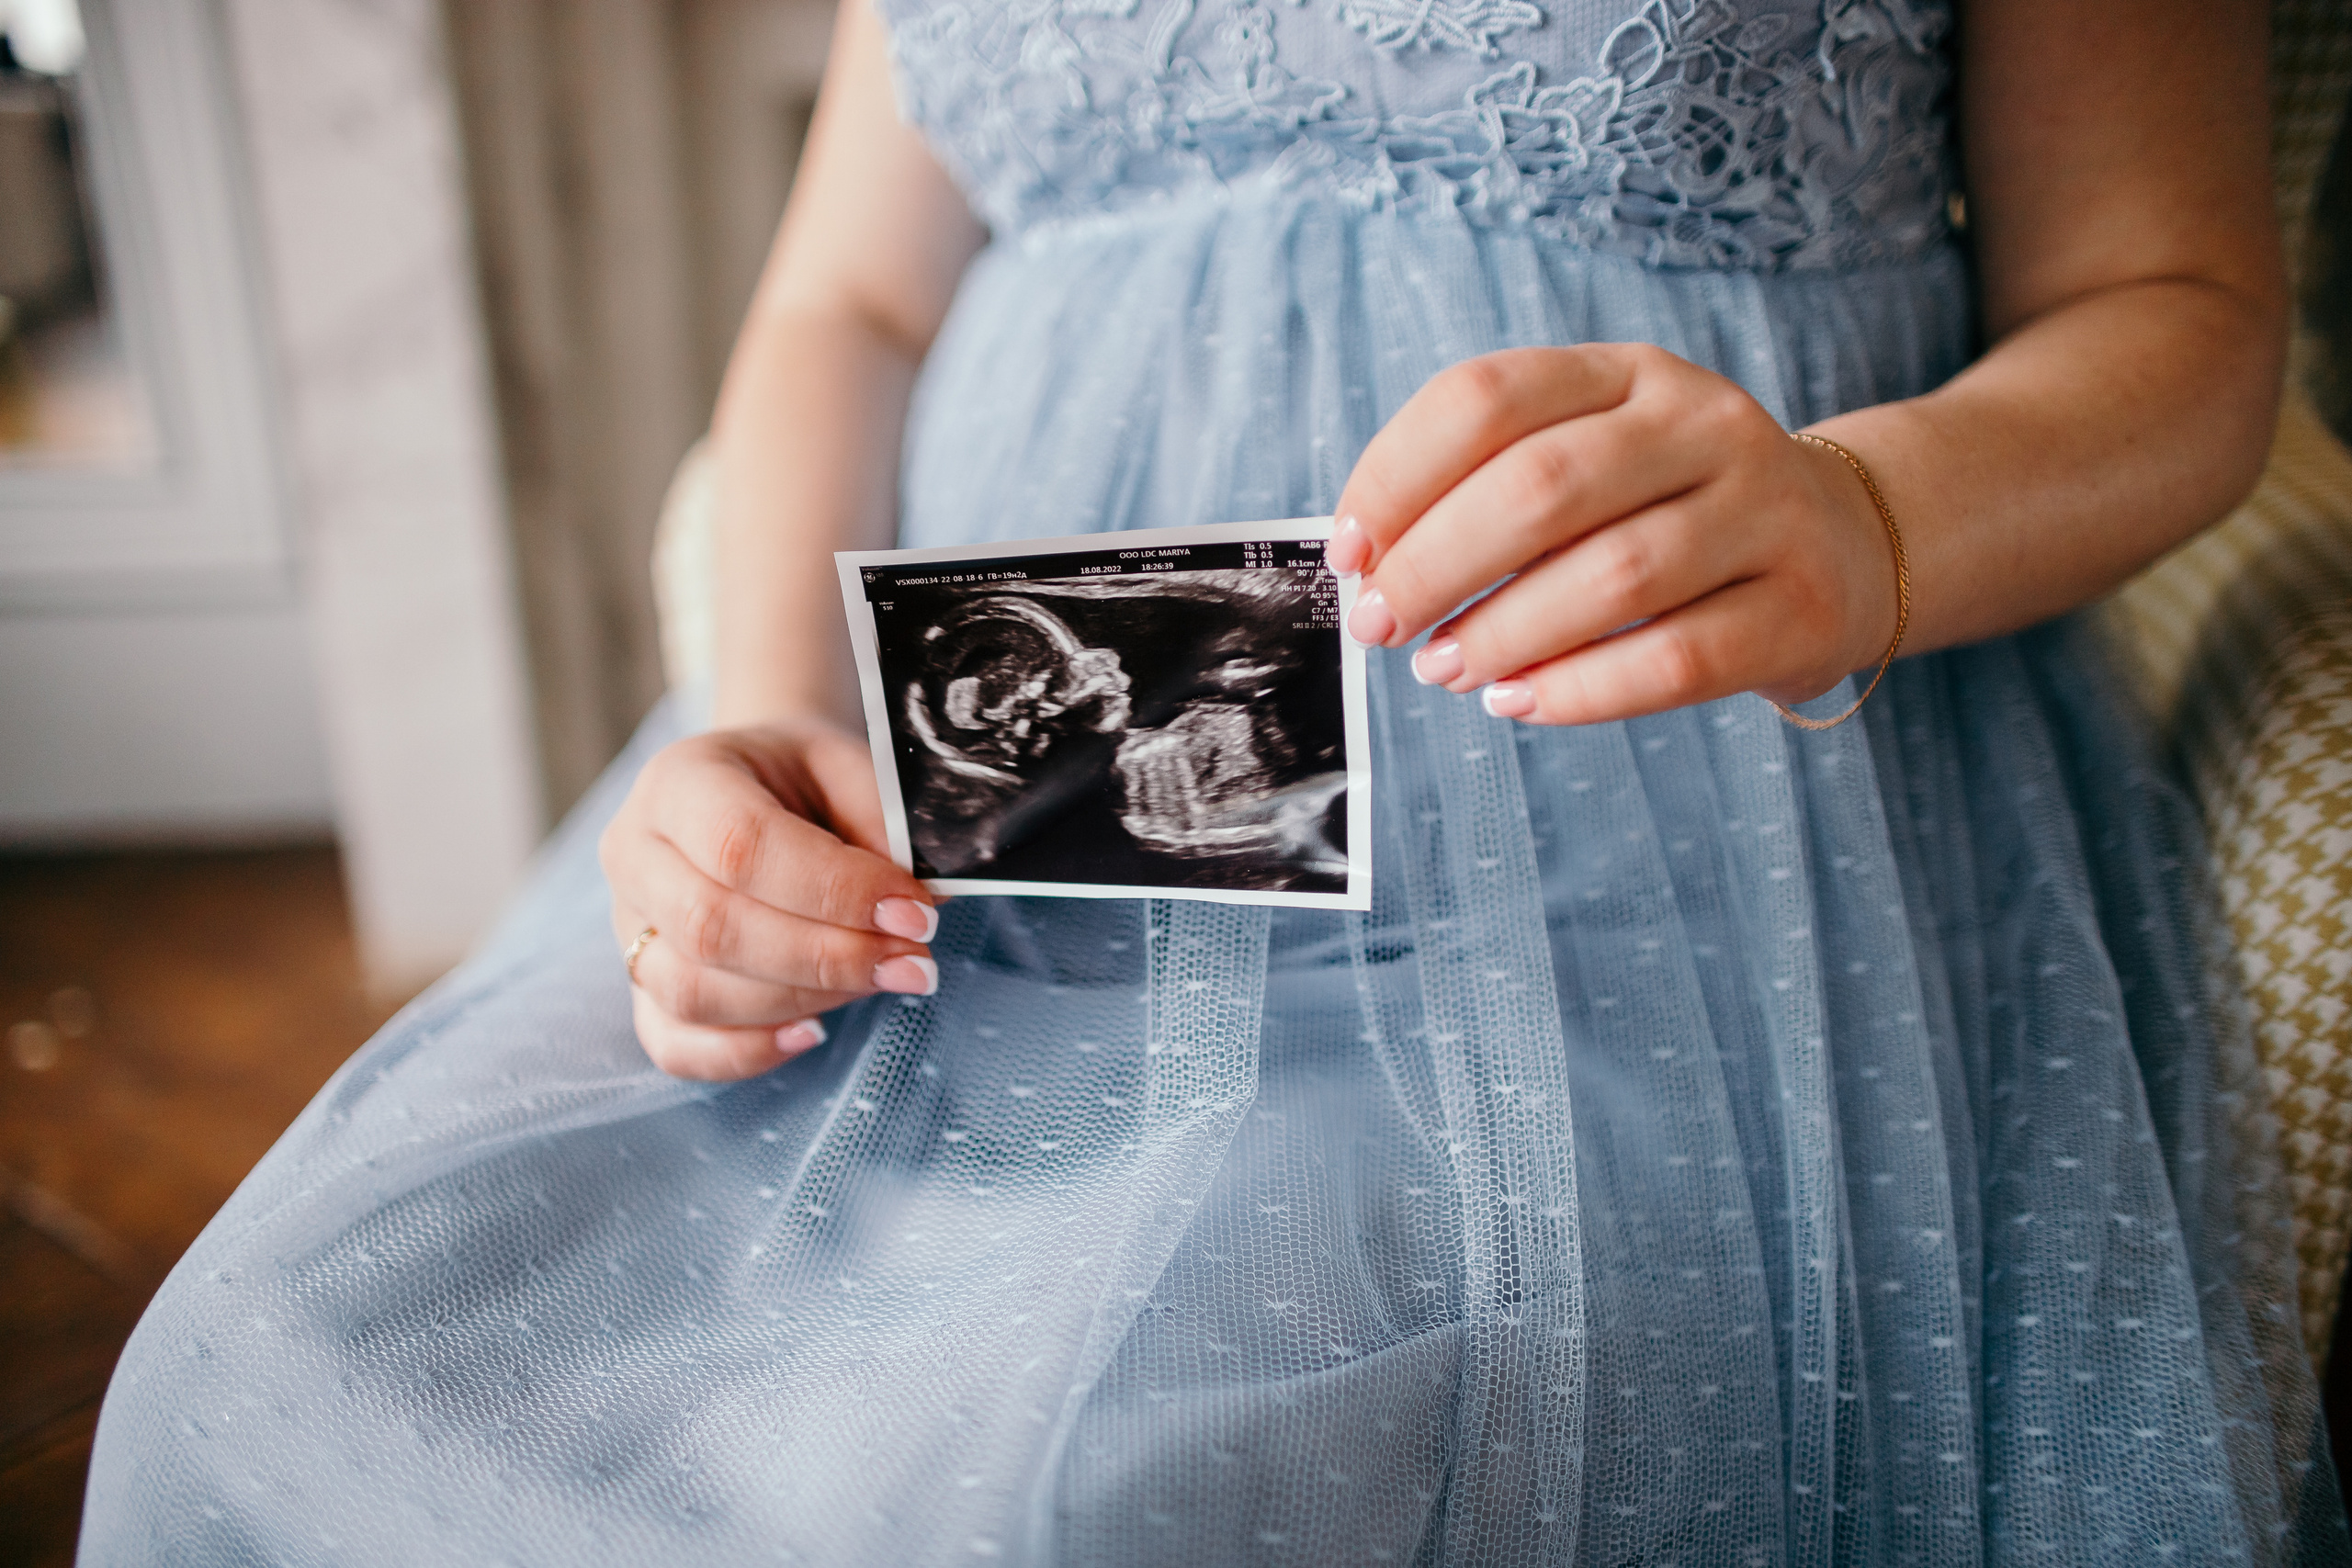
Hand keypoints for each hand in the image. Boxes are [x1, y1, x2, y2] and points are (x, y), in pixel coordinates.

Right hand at [598, 719, 941, 1080]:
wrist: (753, 788)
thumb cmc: (803, 779)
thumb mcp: (846, 766)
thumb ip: (880, 823)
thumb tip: (923, 901)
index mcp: (679, 779)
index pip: (740, 845)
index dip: (834, 890)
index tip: (915, 911)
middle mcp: (635, 853)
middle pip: (712, 928)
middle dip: (828, 957)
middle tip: (914, 960)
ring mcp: (626, 926)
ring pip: (694, 993)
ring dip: (802, 1001)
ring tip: (881, 979)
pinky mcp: (641, 985)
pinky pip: (673, 1043)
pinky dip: (746, 1052)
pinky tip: (813, 1034)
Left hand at [1326, 345, 1899, 724]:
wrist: (1848, 541)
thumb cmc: (1672, 509)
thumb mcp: (1592, 459)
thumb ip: (1489, 489)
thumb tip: (1370, 565)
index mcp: (1628, 373)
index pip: (1487, 397)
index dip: (1397, 476)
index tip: (1347, 552)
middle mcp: (1703, 424)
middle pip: (1544, 485)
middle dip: (1437, 563)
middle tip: (1381, 624)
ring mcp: (1766, 511)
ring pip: (1615, 573)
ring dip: (1504, 631)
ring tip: (1441, 667)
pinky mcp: (1801, 608)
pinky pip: (1678, 656)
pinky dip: (1581, 690)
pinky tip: (1518, 701)